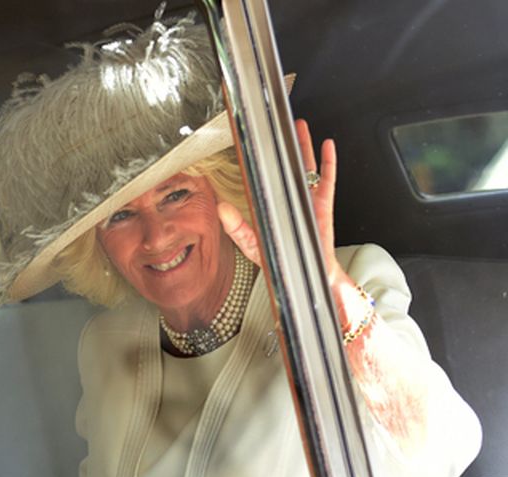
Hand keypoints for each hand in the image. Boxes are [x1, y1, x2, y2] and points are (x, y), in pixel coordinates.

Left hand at [218, 119, 349, 286]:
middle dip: (284, 144)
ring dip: (304, 146)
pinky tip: (327, 145)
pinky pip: (327, 180)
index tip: (252, 142)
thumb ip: (236, 228)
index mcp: (272, 205)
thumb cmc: (282, 261)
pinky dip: (328, 162)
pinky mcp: (322, 206)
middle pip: (286, 166)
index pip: (264, 178)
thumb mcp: (252, 245)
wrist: (307, 277)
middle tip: (278, 124)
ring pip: (306, 167)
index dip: (259, 161)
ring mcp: (307, 200)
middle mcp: (288, 199)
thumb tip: (221, 209)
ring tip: (300, 126)